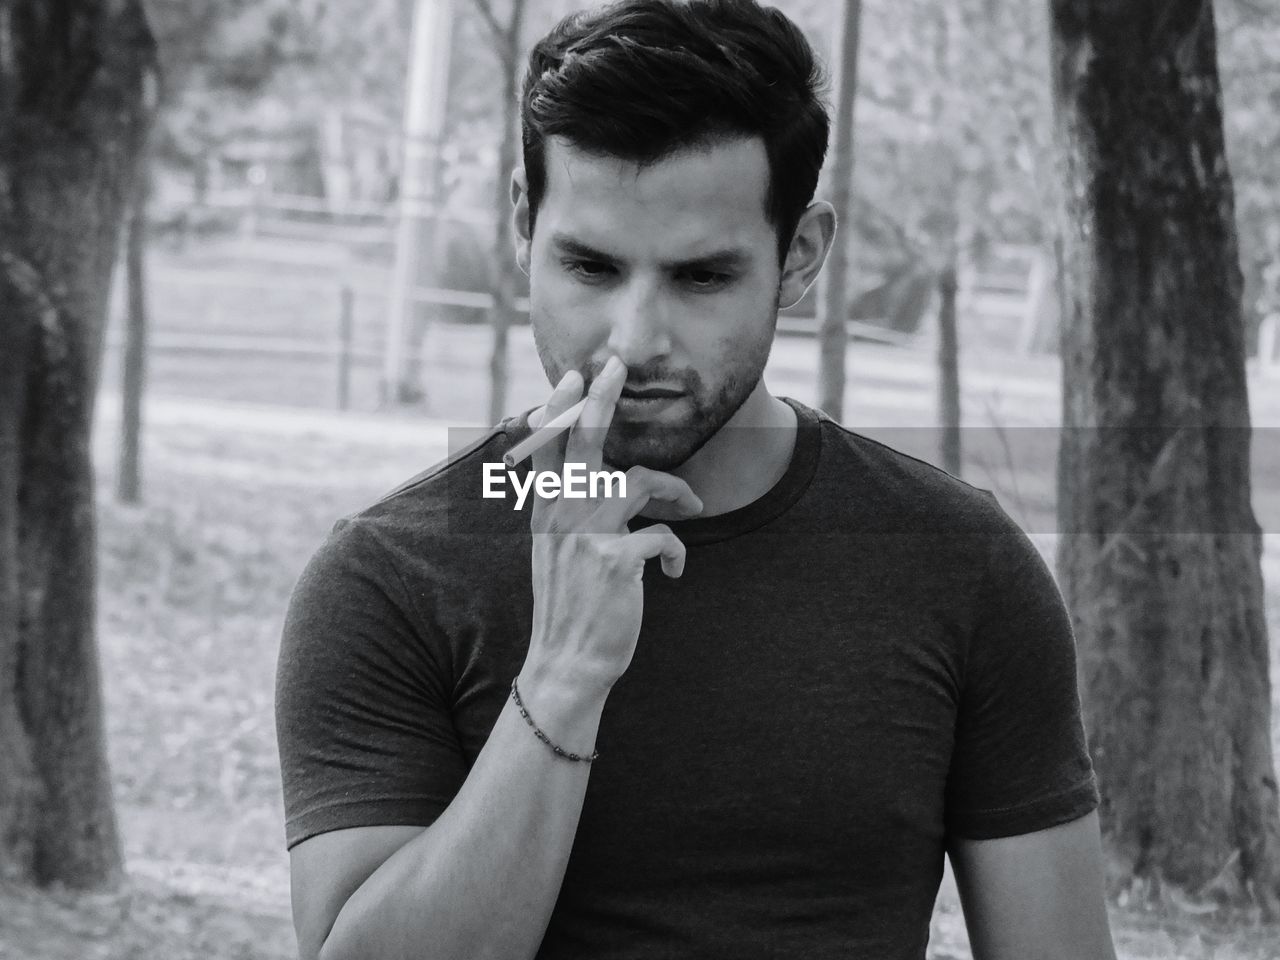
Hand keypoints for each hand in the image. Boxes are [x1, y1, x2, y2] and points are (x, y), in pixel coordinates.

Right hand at [524, 357, 702, 694]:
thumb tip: (598, 479)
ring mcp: (586, 537)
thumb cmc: (569, 606)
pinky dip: (677, 552)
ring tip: (690, 506)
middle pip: (581, 442)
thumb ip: (567, 513)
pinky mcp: (616, 562)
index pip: (545, 448)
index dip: (558, 409)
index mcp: (545, 511)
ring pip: (637, 482)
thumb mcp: (554, 552)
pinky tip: (675, 572)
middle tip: (616, 365)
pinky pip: (663, 537)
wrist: (566, 664)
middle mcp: (560, 516)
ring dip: (673, 490)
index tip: (574, 377)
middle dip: (600, 399)